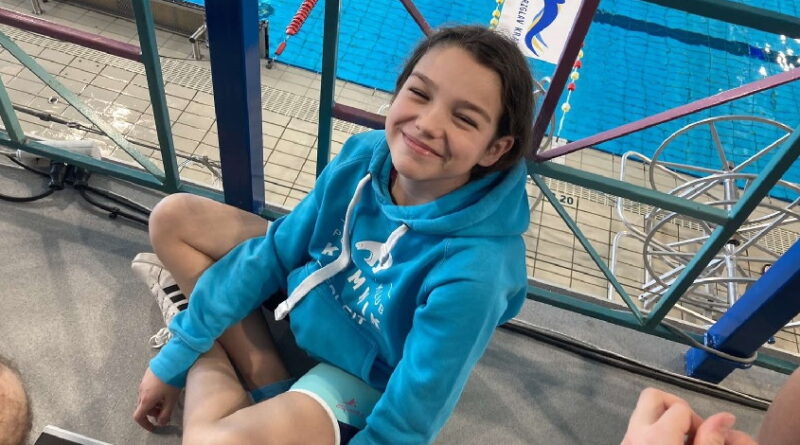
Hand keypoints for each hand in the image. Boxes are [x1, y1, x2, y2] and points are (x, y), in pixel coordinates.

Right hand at [133, 366, 180, 430]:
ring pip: (145, 398)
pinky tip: (165, 389)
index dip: (145, 424)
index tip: (153, 426)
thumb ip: (166, 413)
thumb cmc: (172, 380)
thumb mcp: (171, 399)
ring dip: (154, 403)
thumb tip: (161, 422)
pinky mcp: (146, 376)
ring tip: (167, 399)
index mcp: (146, 399)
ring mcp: (143, 383)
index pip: (139, 416)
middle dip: (153, 412)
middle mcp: (141, 392)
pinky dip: (153, 394)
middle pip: (143, 407)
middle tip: (165, 410)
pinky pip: (147, 389)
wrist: (171, 360)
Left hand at [622, 388, 757, 444]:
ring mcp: (625, 439)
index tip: (708, 435)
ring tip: (682, 440)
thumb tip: (726, 416)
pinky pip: (637, 429)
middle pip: (652, 396)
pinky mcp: (623, 444)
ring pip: (643, 413)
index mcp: (656, 435)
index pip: (680, 407)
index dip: (698, 418)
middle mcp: (635, 432)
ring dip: (663, 421)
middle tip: (691, 428)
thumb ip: (711, 438)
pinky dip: (653, 433)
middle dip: (675, 406)